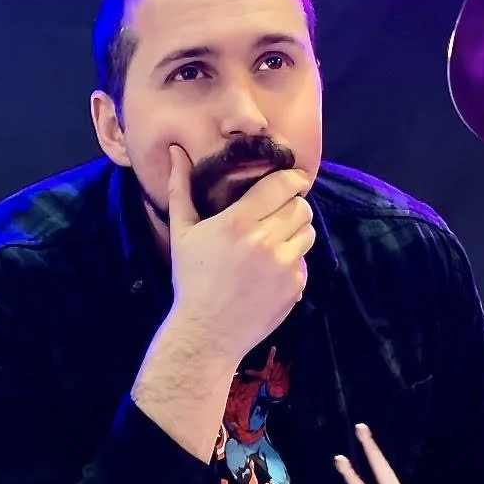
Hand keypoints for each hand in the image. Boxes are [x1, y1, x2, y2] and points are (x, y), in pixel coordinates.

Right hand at [162, 144, 315, 363]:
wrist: (207, 332)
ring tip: (274, 241)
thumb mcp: (182, 232)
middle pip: (302, 207)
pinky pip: (305, 261)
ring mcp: (284, 266)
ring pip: (308, 232)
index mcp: (238, 222)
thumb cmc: (192, 279)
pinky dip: (293, 261)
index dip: (292, 179)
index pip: (283, 185)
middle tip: (277, 214)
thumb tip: (175, 151)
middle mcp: (265, 241)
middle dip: (292, 206)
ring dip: (295, 232)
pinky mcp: (295, 286)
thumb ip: (180, 188)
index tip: (292, 179)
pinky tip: (271, 270)